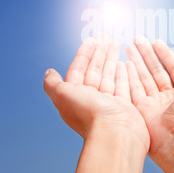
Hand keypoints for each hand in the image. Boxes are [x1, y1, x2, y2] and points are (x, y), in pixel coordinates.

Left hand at [44, 34, 149, 153]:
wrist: (115, 135)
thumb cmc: (89, 115)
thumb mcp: (63, 95)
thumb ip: (53, 83)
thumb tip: (48, 72)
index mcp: (76, 96)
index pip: (79, 70)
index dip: (84, 54)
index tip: (91, 40)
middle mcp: (91, 99)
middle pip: (95, 70)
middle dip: (99, 53)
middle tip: (106, 37)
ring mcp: (108, 103)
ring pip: (109, 75)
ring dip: (111, 59)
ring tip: (116, 44)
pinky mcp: (124, 106)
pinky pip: (123, 85)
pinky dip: (123, 73)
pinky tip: (124, 63)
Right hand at [126, 36, 173, 163]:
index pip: (172, 67)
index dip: (164, 54)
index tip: (155, 41)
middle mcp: (168, 97)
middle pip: (155, 71)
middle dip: (146, 54)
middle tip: (137, 39)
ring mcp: (153, 104)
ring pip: (142, 77)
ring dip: (135, 61)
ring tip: (128, 46)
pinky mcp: (140, 110)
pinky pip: (132, 89)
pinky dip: (127, 76)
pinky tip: (123, 62)